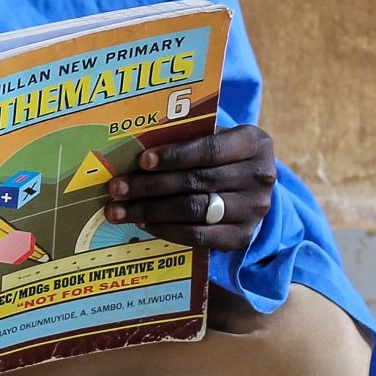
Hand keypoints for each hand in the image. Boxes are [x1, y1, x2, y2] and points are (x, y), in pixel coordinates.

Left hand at [103, 123, 275, 251]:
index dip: (173, 156)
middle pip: (196, 181)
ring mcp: (254, 211)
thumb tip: (138, 143)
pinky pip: (198, 236)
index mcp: (253, 144)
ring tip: (121, 209)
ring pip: (194, 209)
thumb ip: (190, 137)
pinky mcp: (242, 237)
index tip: (141, 161)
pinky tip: (144, 223)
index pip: (209, 149)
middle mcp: (259, 177)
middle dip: (150, 185)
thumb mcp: (218, 137)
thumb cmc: (224, 156)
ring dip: (151, 210)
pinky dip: (167, 229)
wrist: (253, 189)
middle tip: (117, 188)